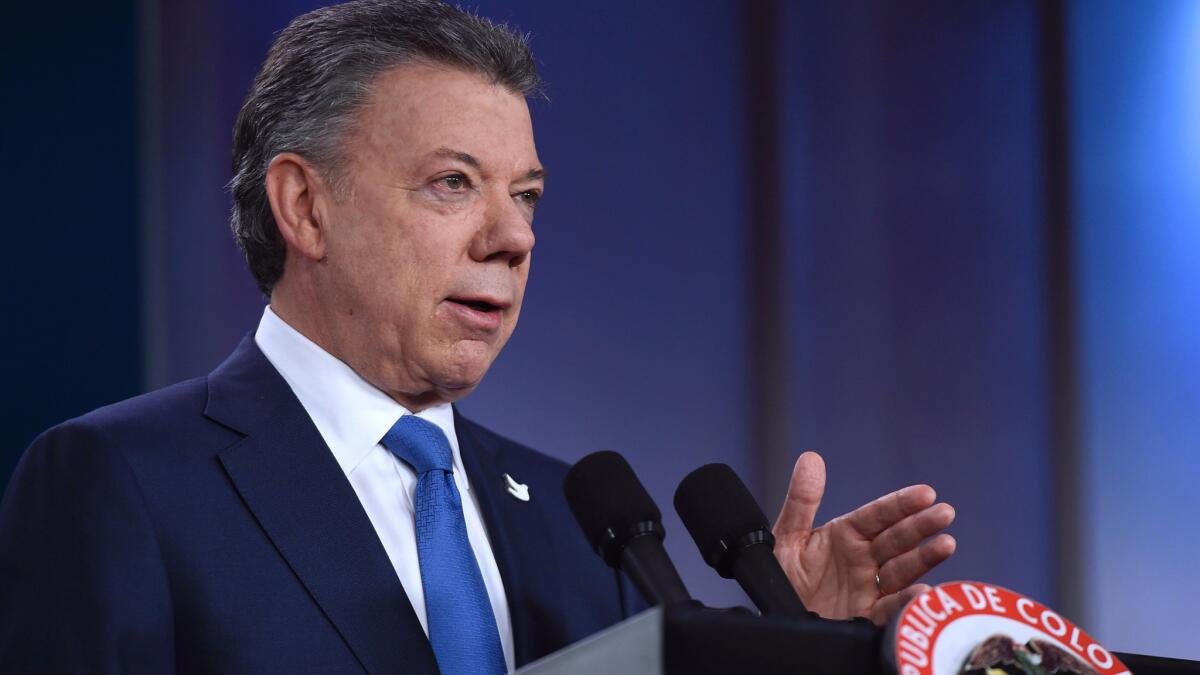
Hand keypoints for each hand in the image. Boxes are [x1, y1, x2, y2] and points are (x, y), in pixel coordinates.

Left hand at [772, 451, 956, 624]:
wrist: (773, 618)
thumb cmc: (780, 577)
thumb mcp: (787, 537)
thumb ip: (801, 501)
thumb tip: (811, 458)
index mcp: (846, 535)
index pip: (878, 515)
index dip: (901, 504)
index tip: (926, 493)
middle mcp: (862, 560)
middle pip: (897, 539)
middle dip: (921, 526)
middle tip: (945, 513)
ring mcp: (868, 589)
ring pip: (902, 570)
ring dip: (924, 557)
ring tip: (946, 544)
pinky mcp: (866, 618)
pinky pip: (890, 609)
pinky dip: (906, 602)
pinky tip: (921, 592)